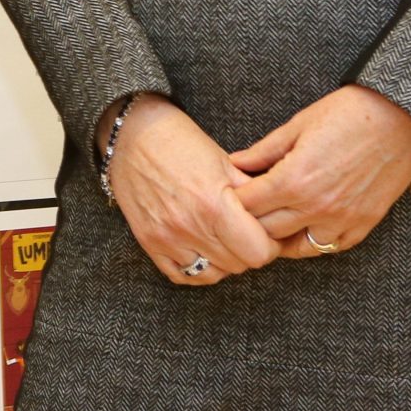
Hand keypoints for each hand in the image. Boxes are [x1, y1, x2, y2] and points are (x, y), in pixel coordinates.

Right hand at [106, 96, 281, 285]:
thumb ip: (252, 193)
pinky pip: (182, 276)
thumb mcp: (224, 161)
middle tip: (247, 232)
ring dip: (225, 260)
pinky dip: (197, 268)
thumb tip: (278, 215)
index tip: (269, 233)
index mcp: (214, 204)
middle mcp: (189, 227)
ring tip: (224, 239)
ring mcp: (167, 238)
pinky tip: (202, 249)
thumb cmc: (180, 141)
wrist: (132, 134)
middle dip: (249, 249)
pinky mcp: (149, 243)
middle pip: (239, 265)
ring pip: (214, 274)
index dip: (270, 244)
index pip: (259, 252)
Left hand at [229, 84, 410, 258]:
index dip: (232, 201)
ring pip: (296, 247)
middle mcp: (315, 206)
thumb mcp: (297, 125)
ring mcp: (341, 220)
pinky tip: (303, 229)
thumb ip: (263, 151)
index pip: (247, 206)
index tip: (227, 195)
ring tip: (270, 225)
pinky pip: (330, 248)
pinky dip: (313, 242)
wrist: (399, 119)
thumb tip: (234, 163)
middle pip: (266, 231)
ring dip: (280, 238)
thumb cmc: (347, 114)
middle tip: (243, 213)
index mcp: (294, 179)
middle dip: (249, 222)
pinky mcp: (363, 226)